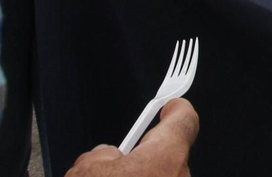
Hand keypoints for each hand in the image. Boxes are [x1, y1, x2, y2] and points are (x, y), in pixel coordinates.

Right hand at [67, 98, 197, 176]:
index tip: (170, 102)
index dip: (175, 108)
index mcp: (165, 156)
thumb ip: (100, 155)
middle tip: (116, 160)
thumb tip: (106, 155)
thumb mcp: (88, 170)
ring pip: (160, 174)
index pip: (184, 119)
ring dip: (140, 174)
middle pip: (165, 153)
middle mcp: (179, 175)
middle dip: (143, 155)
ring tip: (109, 176)